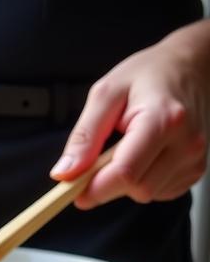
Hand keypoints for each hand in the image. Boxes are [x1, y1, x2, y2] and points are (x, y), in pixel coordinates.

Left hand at [50, 20, 209, 208]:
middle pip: (136, 189)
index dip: (94, 188)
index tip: (71, 189)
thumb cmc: (148, 75)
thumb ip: (84, 135)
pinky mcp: (195, 170)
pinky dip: (142, 181)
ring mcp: (194, 159)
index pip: (125, 173)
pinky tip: (143, 156)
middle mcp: (186, 143)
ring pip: (146, 194)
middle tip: (96, 161)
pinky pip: (158, 192)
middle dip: (108, 183)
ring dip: (125, 182)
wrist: (192, 67)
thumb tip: (65, 173)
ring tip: (126, 149)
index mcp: (163, 120)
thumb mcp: (105, 94)